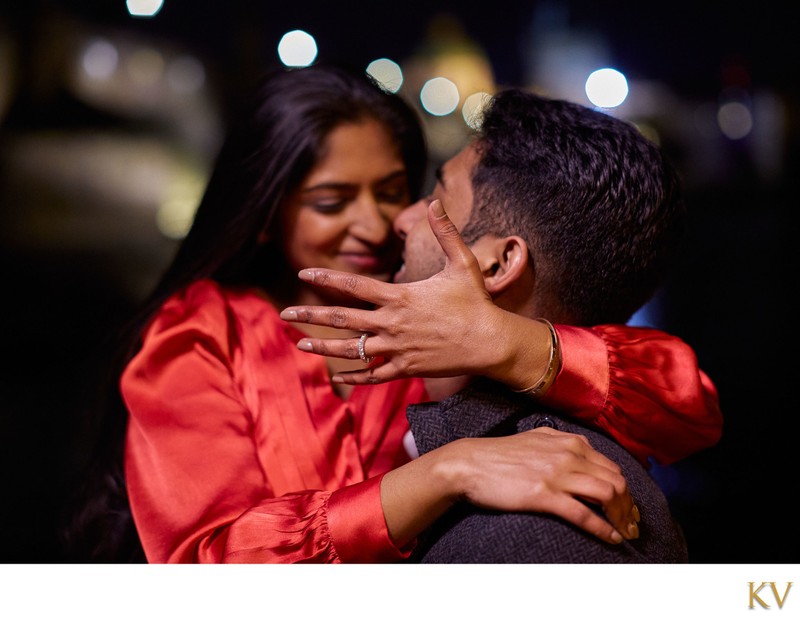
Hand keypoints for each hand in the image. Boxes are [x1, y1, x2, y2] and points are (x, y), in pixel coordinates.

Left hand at [280, 200, 529, 382]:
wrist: (491, 342)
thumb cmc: (476, 302)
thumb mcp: (462, 262)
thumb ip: (445, 232)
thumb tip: (435, 202)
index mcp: (400, 296)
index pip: (353, 285)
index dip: (325, 279)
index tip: (303, 275)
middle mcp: (392, 323)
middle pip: (342, 319)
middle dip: (310, 315)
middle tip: (284, 314)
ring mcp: (397, 348)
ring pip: (352, 349)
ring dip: (324, 346)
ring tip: (301, 343)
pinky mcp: (406, 368)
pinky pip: (373, 374)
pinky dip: (353, 376)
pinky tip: (336, 375)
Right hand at [446, 427, 639, 543]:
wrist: (470, 464)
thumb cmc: (499, 454)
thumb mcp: (537, 439)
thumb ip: (561, 442)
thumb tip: (581, 450)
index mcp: (570, 442)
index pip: (612, 467)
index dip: (626, 490)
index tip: (628, 508)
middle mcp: (569, 454)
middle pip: (617, 481)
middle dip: (630, 507)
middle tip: (632, 525)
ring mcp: (557, 474)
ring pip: (607, 495)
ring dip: (622, 518)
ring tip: (625, 533)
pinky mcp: (544, 495)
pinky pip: (584, 513)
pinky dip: (603, 528)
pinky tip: (611, 538)